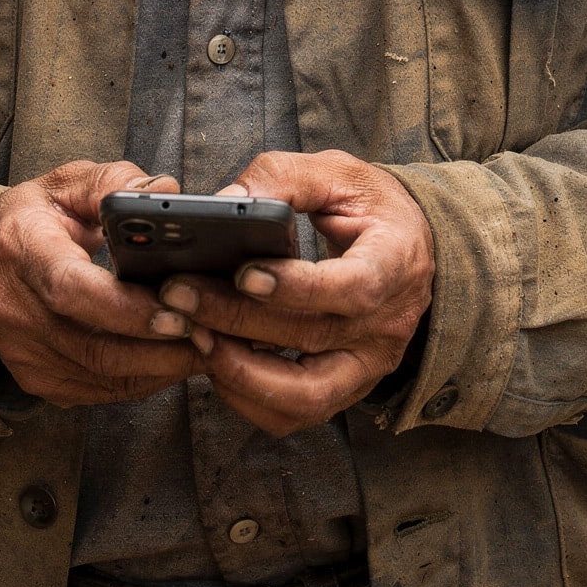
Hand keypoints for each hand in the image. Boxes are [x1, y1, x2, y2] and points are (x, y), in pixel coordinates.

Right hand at [0, 160, 201, 406]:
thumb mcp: (67, 183)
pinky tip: (172, 358)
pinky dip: (142, 379)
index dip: (126, 309)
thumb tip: (166, 191)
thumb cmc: (33, 218)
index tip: (177, 311)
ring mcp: (22, 354)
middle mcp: (13, 310)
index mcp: (21, 250)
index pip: (71, 290)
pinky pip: (98, 390)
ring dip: (160, 367)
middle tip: (212, 332)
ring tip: (204, 345)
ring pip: (102, 377)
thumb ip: (115, 182)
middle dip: (159, 346)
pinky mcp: (37, 381)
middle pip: (93, 347)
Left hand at [159, 150, 433, 437]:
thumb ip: (284, 178)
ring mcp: (367, 366)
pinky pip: (295, 413)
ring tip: (193, 332)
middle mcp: (386, 326)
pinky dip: (248, 396)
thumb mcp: (338, 173)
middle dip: (236, 318)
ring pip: (303, 395)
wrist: (407, 247)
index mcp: (395, 263)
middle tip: (179, 293)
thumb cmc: (369, 207)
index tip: (242, 273)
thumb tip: (224, 202)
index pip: (353, 288)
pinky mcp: (345, 388)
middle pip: (310, 336)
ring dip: (239, 371)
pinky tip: (215, 358)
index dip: (295, 287)